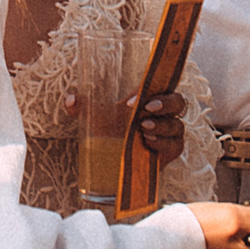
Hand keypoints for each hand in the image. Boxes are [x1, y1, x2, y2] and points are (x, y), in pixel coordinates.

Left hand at [59, 92, 186, 166]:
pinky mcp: (171, 151)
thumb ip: (81, 106)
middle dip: (165, 103)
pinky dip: (164, 143)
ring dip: (161, 125)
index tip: (130, 101)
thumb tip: (71, 99)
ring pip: (176, 125)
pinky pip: (175, 145)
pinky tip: (149, 142)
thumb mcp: (93, 118)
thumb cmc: (107, 133)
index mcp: (147, 99)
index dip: (153, 87)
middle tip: (145, 109)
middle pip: (177, 102)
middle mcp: (163, 114)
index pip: (161, 85)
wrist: (111, 163)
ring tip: (142, 129)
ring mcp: (169, 133)